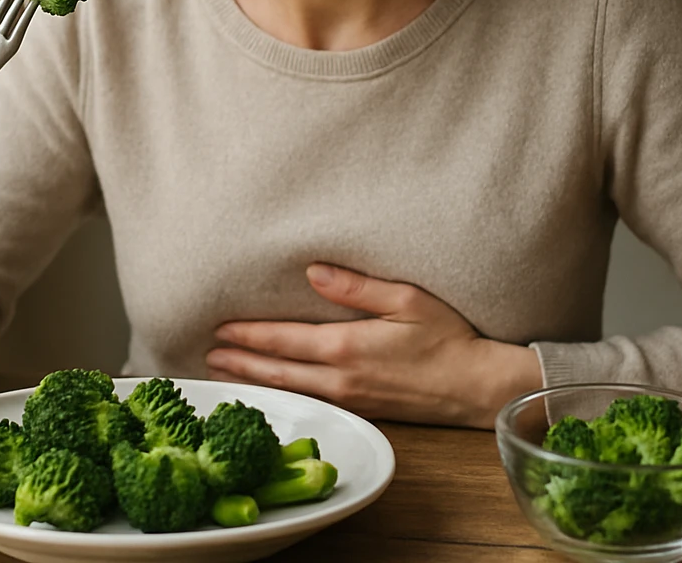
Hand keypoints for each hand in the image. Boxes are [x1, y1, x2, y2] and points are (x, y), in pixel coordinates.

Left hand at [206, 264, 543, 427]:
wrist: (475, 387)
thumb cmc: (447, 338)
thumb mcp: (407, 300)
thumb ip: (357, 287)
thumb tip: (313, 271)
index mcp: (347, 346)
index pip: (283, 340)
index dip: (248, 334)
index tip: (219, 328)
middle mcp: (341, 377)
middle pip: (276, 371)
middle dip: (239, 362)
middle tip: (206, 355)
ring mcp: (349, 399)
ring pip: (289, 390)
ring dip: (254, 381)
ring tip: (224, 372)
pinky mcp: (361, 410)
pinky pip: (311, 401)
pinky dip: (283, 394)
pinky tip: (272, 390)